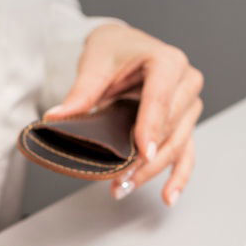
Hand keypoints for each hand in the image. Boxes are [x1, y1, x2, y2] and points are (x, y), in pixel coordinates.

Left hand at [44, 23, 202, 206]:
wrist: (125, 49)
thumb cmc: (115, 50)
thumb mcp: (95, 63)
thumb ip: (81, 92)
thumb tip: (57, 117)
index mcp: (169, 61)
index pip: (161, 100)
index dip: (152, 127)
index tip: (143, 153)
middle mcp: (186, 83)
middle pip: (171, 128)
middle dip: (146, 158)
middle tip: (121, 177)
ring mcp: (189, 106)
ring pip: (178, 146)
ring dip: (153, 172)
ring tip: (125, 188)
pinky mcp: (185, 125)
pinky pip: (187, 154)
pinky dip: (178, 177)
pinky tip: (168, 196)